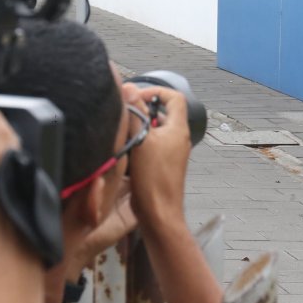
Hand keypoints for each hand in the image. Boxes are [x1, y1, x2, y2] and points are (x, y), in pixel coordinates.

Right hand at [124, 85, 190, 231]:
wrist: (159, 214)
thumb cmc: (153, 180)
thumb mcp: (141, 141)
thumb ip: (135, 113)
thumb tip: (130, 88)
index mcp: (178, 129)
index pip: (174, 97)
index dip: (156, 91)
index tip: (137, 96)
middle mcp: (178, 139)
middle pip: (163, 112)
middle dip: (143, 109)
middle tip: (126, 113)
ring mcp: (172, 152)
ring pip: (156, 129)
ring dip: (140, 126)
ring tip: (124, 131)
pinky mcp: (163, 165)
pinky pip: (152, 145)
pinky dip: (139, 142)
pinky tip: (125, 149)